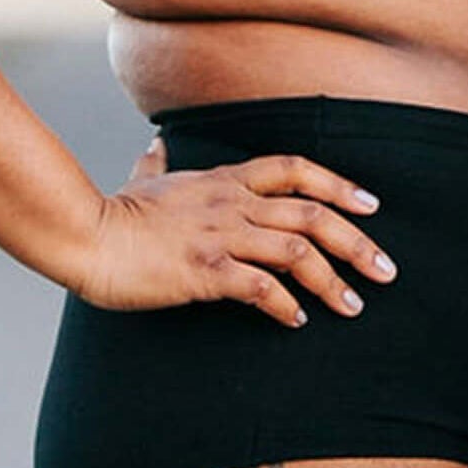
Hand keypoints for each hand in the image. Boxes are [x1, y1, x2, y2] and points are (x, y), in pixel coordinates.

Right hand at [76, 140, 395, 327]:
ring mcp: (220, 235)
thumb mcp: (142, 180)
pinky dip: (287, 306)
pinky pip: (262, 287)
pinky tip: (297, 321)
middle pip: (314, 214)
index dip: (339, 185)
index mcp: (224, 180)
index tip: (372, 205)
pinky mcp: (205, 270)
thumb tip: (155, 146)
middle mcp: (231, 202)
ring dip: (333, 281)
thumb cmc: (111, 214)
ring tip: (353, 306)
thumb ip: (156, 164)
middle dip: (358, 243)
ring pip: (298, 252)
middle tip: (386, 271)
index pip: (295, 170)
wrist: (81, 236)